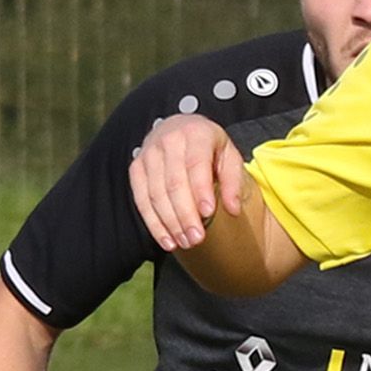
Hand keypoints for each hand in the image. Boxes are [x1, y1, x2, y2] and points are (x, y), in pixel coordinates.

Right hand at [129, 114, 248, 253]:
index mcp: (195, 133)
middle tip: (196, 238)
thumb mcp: (228, 155)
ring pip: (156, 194)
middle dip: (185, 214)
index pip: (196, 164)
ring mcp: (148, 154)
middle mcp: (168, 140)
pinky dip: (154, 224)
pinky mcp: (136, 169)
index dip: (200, 190)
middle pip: (174, 183)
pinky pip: (141, 200)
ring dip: (170, 223)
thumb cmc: (207, 147)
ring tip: (185, 242)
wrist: (178, 129)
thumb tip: (233, 209)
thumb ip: (233, 181)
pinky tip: (167, 240)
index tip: (208, 213)